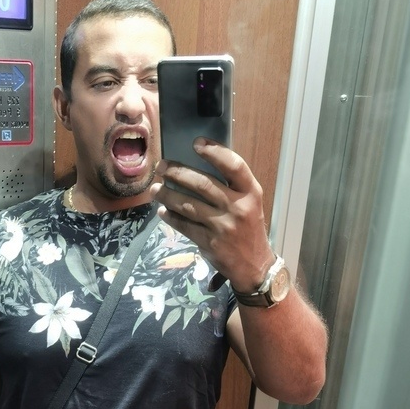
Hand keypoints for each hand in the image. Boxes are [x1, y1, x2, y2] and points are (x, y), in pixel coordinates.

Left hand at [151, 139, 274, 292]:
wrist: (254, 265)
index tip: (196, 143)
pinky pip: (185, 226)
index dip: (214, 151)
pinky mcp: (209, 243)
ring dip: (168, 195)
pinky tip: (163, 211)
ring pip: (189, 205)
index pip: (233, 165)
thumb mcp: (249, 203)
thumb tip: (198, 166)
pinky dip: (171, 217)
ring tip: (156, 189)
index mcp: (251, 192)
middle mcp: (237, 207)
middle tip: (162, 166)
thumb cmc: (249, 228)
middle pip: (203, 183)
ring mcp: (222, 226)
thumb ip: (231, 187)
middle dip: (178, 172)